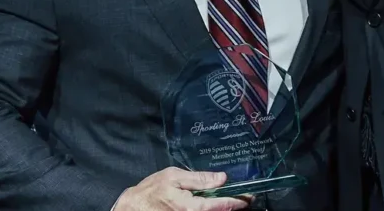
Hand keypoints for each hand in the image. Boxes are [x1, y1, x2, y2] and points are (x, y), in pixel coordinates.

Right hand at [113, 167, 251, 210]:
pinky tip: (216, 204)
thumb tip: (222, 178)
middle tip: (247, 199)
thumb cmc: (152, 190)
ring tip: (235, 201)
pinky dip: (213, 209)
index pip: (222, 205)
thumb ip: (199, 178)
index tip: (249, 197)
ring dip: (224, 209)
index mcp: (193, 207)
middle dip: (234, 206)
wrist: (134, 208)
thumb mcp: (174, 176)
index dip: (238, 201)